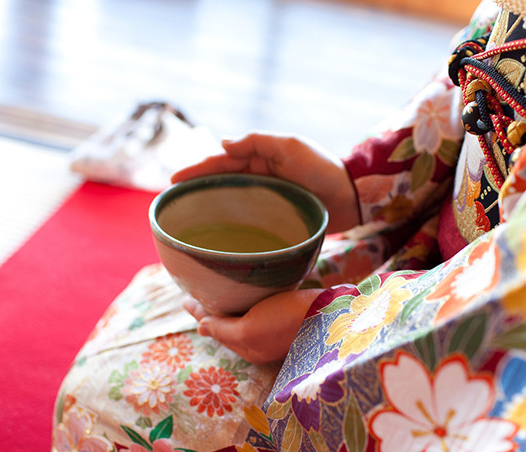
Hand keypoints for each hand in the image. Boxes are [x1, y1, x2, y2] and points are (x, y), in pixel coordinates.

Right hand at [171, 133, 359, 232]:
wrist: (353, 198)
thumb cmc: (323, 169)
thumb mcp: (291, 147)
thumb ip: (258, 142)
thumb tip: (223, 143)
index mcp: (262, 157)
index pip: (223, 161)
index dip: (198, 169)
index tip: (174, 181)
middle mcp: (262, 176)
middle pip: (222, 180)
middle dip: (197, 187)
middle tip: (172, 199)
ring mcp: (268, 198)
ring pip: (232, 200)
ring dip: (210, 205)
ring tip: (186, 217)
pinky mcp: (277, 218)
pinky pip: (248, 219)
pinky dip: (231, 223)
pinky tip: (217, 234)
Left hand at [183, 288, 323, 364]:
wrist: (334, 315)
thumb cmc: (287, 322)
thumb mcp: (248, 330)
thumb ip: (223, 329)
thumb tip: (200, 327)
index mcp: (248, 347)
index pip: (216, 328)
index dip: (200, 313)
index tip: (186, 297)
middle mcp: (262, 340)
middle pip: (229, 322)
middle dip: (212, 309)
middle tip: (195, 291)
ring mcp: (277, 328)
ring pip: (245, 314)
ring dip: (230, 303)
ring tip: (217, 288)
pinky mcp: (292, 314)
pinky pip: (262, 306)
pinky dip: (249, 298)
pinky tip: (249, 288)